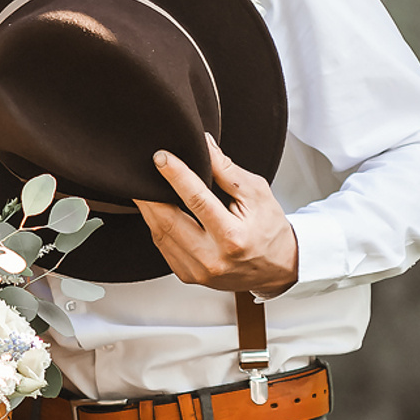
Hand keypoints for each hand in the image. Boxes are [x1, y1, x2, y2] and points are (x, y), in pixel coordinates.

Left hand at [135, 136, 299, 297]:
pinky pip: (163, 246)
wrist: (276, 268)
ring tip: (145, 187)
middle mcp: (212, 259)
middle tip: (142, 171)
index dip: (176, 175)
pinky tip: (156, 209)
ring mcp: (198, 271)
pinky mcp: (188, 275)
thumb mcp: (257, 194)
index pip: (196, 200)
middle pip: (169, 220)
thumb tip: (204, 144)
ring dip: (149, 208)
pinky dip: (156, 225)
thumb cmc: (269, 230)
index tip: (161, 157)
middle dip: (151, 193)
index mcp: (232, 238)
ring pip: (160, 234)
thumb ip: (227, 170)